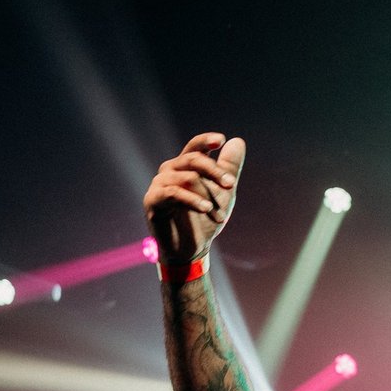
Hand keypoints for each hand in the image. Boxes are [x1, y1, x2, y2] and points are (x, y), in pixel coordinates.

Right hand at [143, 132, 246, 263]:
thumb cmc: (205, 220)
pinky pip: (174, 193)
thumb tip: (238, 141)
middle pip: (193, 159)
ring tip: (220, 215)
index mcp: (185, 167)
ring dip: (208, 196)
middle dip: (215, 171)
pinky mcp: (153, 200)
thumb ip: (229, 169)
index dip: (205, 141)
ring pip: (187, 177)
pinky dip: (193, 200)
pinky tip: (206, 209)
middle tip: (231, 185)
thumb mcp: (223, 194)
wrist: (190, 249)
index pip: (194, 147)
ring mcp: (159, 184)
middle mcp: (170, 171)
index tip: (220, 140)